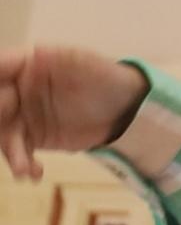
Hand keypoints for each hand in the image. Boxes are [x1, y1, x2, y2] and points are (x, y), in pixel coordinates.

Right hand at [0, 46, 151, 181]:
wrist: (124, 108)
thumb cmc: (103, 77)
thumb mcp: (83, 63)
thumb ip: (58, 58)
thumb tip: (34, 52)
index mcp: (24, 66)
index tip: (3, 103)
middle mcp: (15, 91)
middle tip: (10, 140)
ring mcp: (21, 116)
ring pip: (2, 134)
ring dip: (10, 152)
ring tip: (23, 168)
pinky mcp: (31, 138)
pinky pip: (17, 153)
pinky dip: (21, 165)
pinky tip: (34, 172)